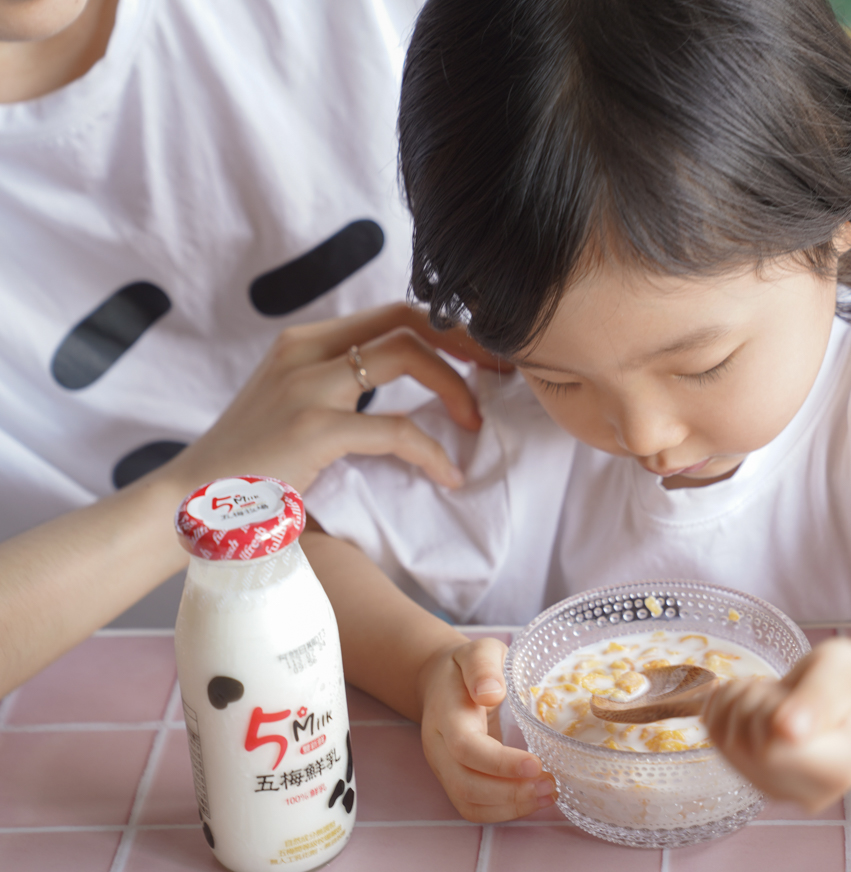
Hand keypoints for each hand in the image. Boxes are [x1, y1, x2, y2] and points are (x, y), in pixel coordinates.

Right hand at [162, 302, 493, 493]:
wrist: (188, 505)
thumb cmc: (247, 467)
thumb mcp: (292, 408)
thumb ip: (339, 389)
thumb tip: (408, 389)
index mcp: (304, 342)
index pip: (391, 312)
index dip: (445, 329)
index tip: (479, 358)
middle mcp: (305, 350)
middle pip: (407, 318)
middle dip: (464, 341)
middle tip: (497, 375)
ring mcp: (307, 386)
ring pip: (406, 355)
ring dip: (454, 387)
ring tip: (475, 422)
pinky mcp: (312, 428)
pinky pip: (395, 428)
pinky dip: (432, 450)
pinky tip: (448, 473)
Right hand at [418, 637, 557, 821]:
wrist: (441, 681)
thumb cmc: (467, 666)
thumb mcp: (478, 651)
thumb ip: (483, 666)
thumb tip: (490, 693)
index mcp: (446, 714)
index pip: (466, 747)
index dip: (500, 763)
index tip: (537, 764)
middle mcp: (439, 747)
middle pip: (466, 784)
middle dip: (511, 793)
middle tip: (552, 785)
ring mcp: (444, 767)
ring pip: (469, 802)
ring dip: (511, 806)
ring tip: (550, 794)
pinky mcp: (455, 780)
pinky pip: (474, 808)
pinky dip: (505, 811)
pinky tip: (535, 799)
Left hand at [703, 637, 850, 811]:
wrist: (849, 697)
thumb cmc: (850, 681)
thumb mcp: (842, 672)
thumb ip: (819, 698)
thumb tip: (785, 732)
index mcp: (840, 770)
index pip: (772, 752)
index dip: (767, 711)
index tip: (790, 693)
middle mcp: (808, 793)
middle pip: (743, 745)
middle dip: (751, 699)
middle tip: (784, 688)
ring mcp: (777, 789)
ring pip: (724, 741)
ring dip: (736, 699)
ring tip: (773, 693)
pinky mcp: (753, 778)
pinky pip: (714, 736)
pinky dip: (723, 704)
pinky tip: (753, 698)